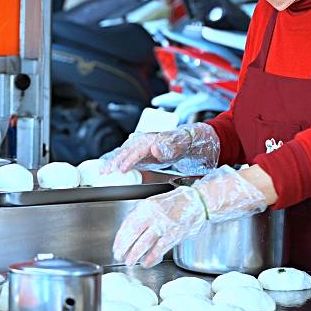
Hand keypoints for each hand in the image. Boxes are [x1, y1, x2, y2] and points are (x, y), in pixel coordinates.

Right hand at [102, 122, 219, 173]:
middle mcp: (149, 142)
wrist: (205, 141)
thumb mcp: (187, 143)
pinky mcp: (151, 155)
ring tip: (105, 171)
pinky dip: (124, 163)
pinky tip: (117, 170)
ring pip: (128, 154)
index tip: (119, 170)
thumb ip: (172, 145)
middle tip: (104, 172)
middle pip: (128, 150)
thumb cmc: (196, 140)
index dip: (127, 160)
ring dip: (116, 162)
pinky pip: (134, 159)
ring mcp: (149, 148)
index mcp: (156, 138)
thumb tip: (155, 147)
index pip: (137, 149)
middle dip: (115, 161)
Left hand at [112, 166, 267, 267]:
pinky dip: (152, 258)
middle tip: (119, 255)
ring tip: (130, 261)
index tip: (116, 245)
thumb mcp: (154, 202)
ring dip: (135, 255)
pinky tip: (146, 262)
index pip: (128, 223)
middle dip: (124, 248)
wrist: (198, 202)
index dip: (120, 237)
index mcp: (147, 206)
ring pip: (144, 244)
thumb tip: (127, 230)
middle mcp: (154, 215)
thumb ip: (141, 214)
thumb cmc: (175, 202)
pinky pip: (159, 249)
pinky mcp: (174, 235)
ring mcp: (164, 226)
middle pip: (133, 235)